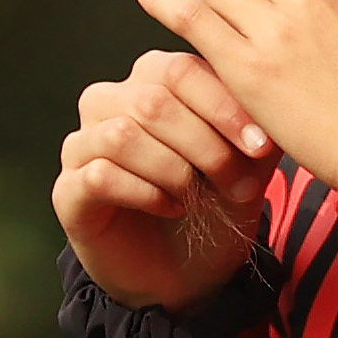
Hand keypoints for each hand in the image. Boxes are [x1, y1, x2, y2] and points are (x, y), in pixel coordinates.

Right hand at [54, 49, 282, 311]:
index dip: (223, 106)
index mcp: (153, 79)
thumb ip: (258, 123)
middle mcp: (109, 102)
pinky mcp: (67, 190)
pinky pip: (99, 176)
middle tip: (239, 184)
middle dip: (206, 145)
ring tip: (201, 195)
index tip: (262, 146)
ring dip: (175, 170)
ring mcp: (82, 145)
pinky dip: (146, 193)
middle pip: (152, 101)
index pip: (180, 70)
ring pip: (121, 135)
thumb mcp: (250, 158)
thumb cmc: (218, 196)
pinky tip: (173, 207)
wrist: (189, 266)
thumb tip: (270, 102)